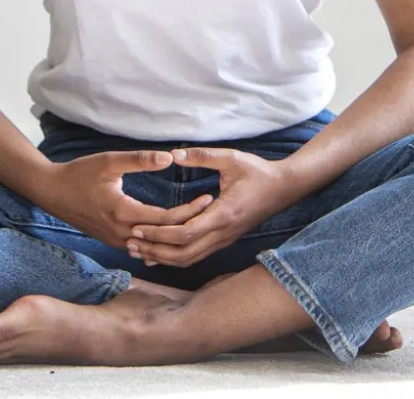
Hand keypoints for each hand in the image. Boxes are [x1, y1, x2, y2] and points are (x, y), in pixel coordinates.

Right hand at [42, 150, 214, 249]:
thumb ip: (140, 160)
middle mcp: (121, 232)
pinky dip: (159, 240)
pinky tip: (173, 232)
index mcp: (123, 212)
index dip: (189, 210)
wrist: (52, 192)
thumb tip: (169, 158)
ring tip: (197, 222)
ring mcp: (115, 240)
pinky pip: (141, 245)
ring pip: (153, 244)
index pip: (165, 218)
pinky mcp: (111, 240)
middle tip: (210, 210)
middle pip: (163, 234)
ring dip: (174, 234)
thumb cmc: (80, 173)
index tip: (207, 198)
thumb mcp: (110, 161)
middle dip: (188, 223)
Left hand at [127, 147, 293, 267]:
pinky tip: (158, 252)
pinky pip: (196, 255)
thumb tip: (173, 154)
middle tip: (129, 243)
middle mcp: (222, 233)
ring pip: (189, 259)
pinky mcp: (224, 239)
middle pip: (183, 254)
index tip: (137, 227)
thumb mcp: (231, 158)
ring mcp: (224, 239)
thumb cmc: (258, 171)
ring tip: (138, 250)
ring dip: (162, 257)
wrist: (283, 188)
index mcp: (222, 214)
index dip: (159, 234)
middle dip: (155, 250)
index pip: (185, 234)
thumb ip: (202, 156)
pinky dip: (175, 256)